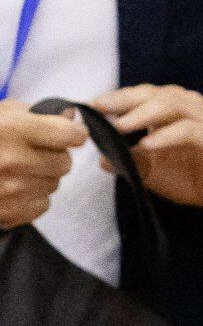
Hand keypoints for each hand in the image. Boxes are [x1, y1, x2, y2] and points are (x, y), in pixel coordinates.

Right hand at [0, 99, 85, 228]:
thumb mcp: (1, 113)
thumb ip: (37, 114)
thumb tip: (70, 118)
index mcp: (13, 130)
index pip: (71, 135)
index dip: (72, 134)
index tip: (67, 134)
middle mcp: (13, 161)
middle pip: (64, 163)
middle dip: (53, 156)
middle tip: (32, 153)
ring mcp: (10, 189)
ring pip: (53, 184)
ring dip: (41, 178)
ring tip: (15, 170)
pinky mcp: (5, 212)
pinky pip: (41, 205)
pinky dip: (31, 198)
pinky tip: (11, 188)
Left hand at [91, 85, 202, 219]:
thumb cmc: (190, 176)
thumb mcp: (150, 170)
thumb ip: (127, 160)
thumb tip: (100, 157)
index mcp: (170, 110)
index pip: (139, 95)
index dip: (114, 99)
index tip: (87, 107)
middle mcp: (187, 107)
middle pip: (153, 94)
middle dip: (124, 99)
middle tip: (99, 108)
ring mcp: (202, 120)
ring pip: (172, 104)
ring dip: (143, 113)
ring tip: (119, 126)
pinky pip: (188, 130)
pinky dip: (166, 135)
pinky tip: (147, 145)